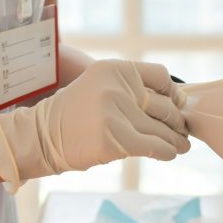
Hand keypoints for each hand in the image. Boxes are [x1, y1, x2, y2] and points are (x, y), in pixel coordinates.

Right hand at [0, 60, 190, 190]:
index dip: (173, 94)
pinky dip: (166, 151)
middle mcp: (117, 86)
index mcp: (115, 69)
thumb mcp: (100, 87)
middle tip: (181, 132)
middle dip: (176, 122)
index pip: (161, 76)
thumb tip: (174, 103)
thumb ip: (131, 90)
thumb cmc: (74, 115)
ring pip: (162, 129)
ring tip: (180, 146)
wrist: (41, 136)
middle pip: (164, 106)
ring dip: (175, 140)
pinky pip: (154, 146)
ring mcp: (116, 113)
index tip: (176, 107)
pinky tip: (168, 154)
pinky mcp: (115, 139)